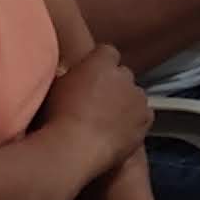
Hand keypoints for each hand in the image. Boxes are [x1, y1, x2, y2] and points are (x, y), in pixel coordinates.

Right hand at [37, 44, 148, 167]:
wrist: (76, 147)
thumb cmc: (57, 116)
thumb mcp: (53, 88)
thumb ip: (67, 74)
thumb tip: (68, 72)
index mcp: (101, 62)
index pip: (106, 52)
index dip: (99, 63)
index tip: (89, 74)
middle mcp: (124, 75)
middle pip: (122, 74)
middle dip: (113, 83)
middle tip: (96, 100)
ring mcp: (138, 97)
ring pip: (134, 94)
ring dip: (125, 102)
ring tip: (107, 119)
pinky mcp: (146, 118)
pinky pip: (144, 114)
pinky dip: (134, 119)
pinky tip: (120, 130)